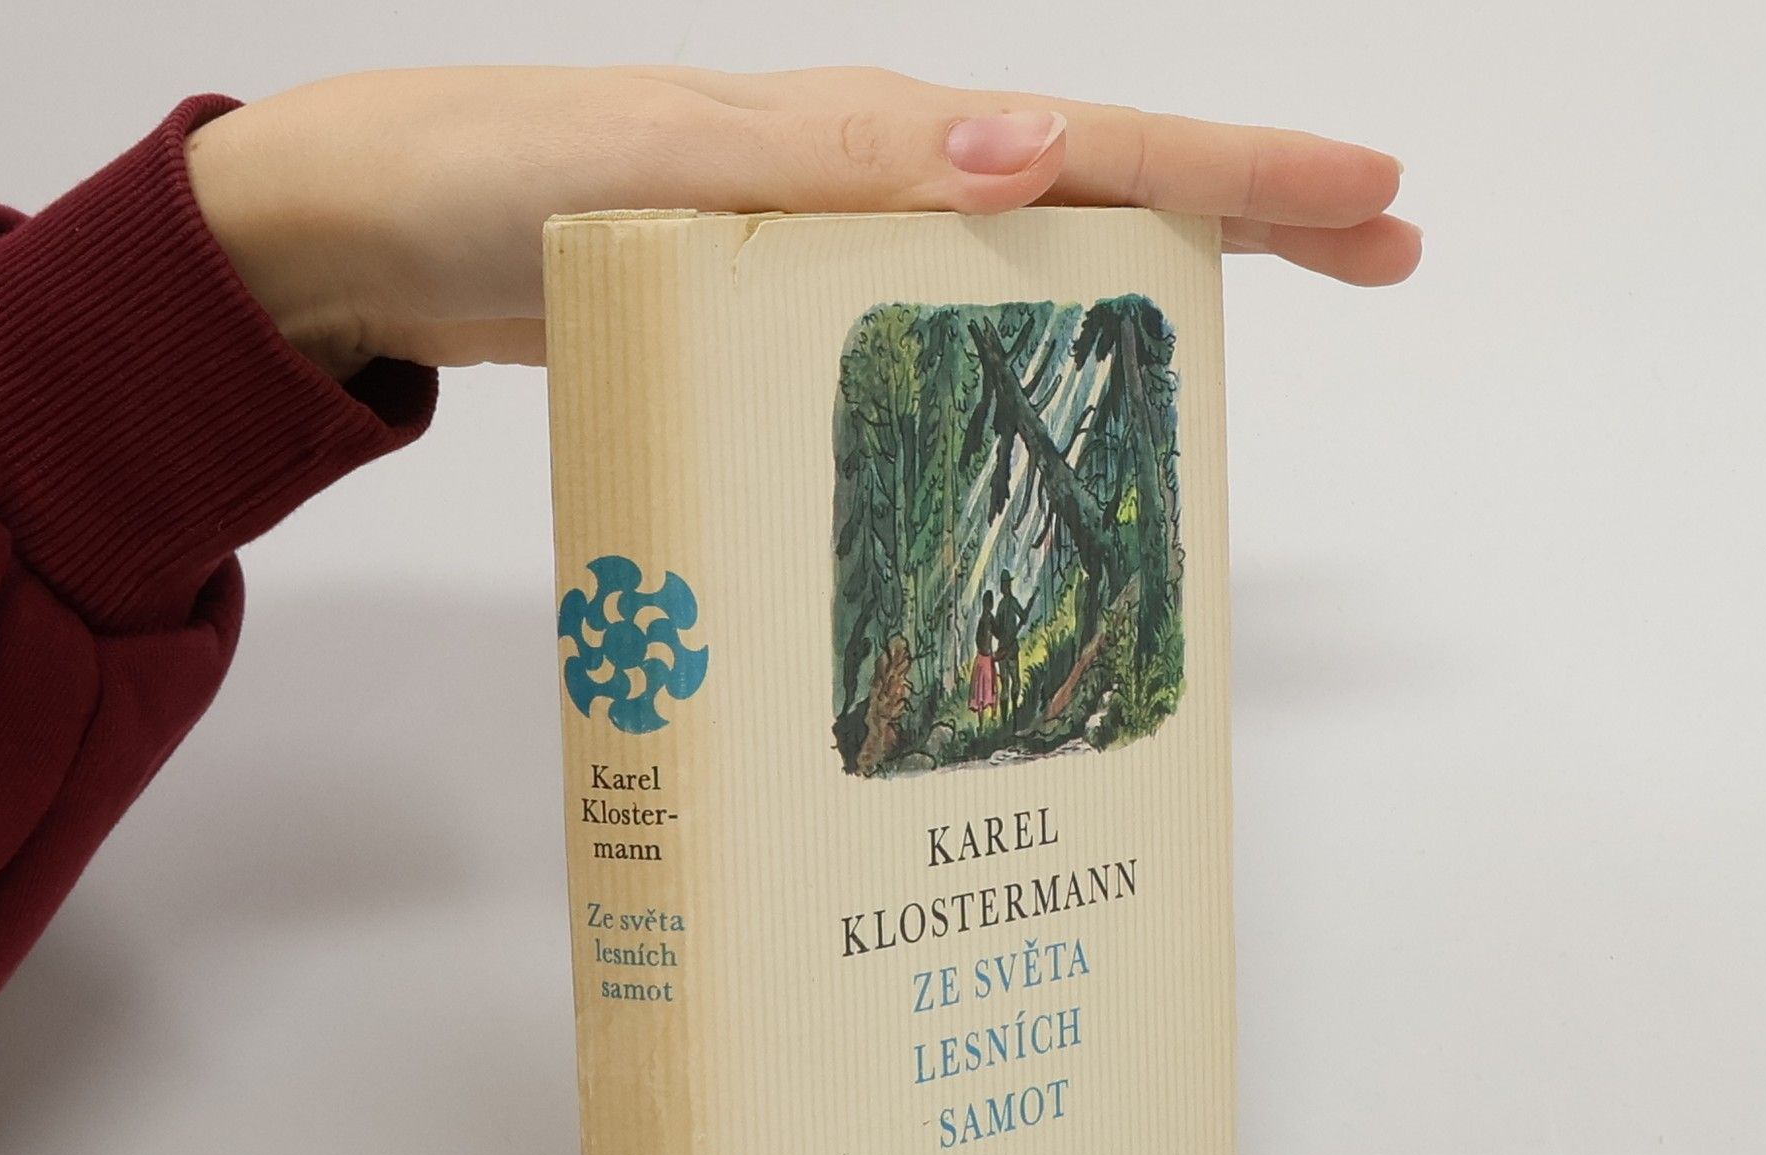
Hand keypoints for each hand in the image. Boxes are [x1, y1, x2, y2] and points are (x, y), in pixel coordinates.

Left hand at [185, 66, 1418, 380]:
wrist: (388, 231)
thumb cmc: (505, 185)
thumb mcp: (665, 166)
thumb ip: (830, 163)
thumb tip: (1025, 155)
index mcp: (874, 143)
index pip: (1102, 147)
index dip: (1242, 174)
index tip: (1372, 200)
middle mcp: (877, 186)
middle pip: (1102, 192)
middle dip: (1244, 216)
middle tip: (1377, 252)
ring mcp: (839, 248)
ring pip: (1031, 263)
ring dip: (1148, 286)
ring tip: (1244, 327)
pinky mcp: (791, 309)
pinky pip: (941, 325)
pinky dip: (1018, 354)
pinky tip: (1042, 401)